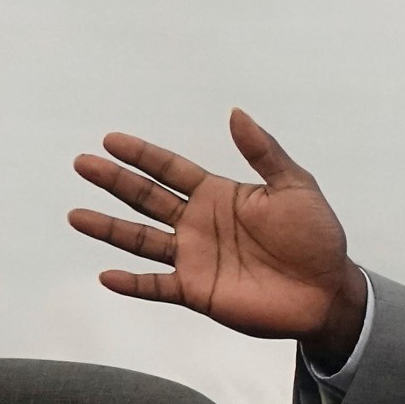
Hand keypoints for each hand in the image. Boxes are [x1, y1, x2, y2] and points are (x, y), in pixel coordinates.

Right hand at [68, 110, 366, 361]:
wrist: (328, 290)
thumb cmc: (317, 236)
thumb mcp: (295, 187)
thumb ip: (263, 152)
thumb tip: (235, 113)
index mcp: (219, 195)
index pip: (171, 170)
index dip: (142, 155)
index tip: (111, 139)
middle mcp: (199, 224)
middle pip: (147, 198)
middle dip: (115, 181)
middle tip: (82, 163)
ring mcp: (194, 258)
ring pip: (141, 240)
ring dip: (109, 228)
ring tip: (76, 216)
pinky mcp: (198, 291)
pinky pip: (156, 286)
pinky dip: (132, 284)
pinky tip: (106, 275)